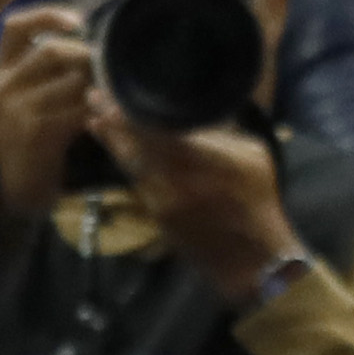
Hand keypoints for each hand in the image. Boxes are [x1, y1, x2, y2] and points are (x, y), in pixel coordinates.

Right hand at [0, 5, 95, 215]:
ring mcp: (17, 110)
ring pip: (70, 81)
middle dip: (89, 55)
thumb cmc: (31, 130)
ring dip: (100, 83)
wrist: (17, 182)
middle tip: (110, 66)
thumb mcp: (27, 93)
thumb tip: (95, 38)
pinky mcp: (36, 133)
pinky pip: (77, 110)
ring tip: (114, 89)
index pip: (15, 26)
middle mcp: (4, 85)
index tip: (80, 20)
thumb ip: (49, 68)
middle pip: (52, 51)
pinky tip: (112, 111)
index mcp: (2, 69)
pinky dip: (100, 108)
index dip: (48, 15)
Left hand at [82, 96, 299, 304]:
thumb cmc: (259, 201)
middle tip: (94, 100)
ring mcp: (161, 201)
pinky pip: (137, 182)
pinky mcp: (157, 216)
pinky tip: (120, 151)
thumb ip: (222, 135)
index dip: (126, 115)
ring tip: (97, 122)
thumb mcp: (252, 156)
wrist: (251, 257)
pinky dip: (126, 164)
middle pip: (132, 147)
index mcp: (200, 161)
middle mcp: (173, 180)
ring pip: (129, 166)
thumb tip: (197, 115)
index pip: (153, 132)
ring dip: (113, 143)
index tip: (109, 97)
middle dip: (112, 124)